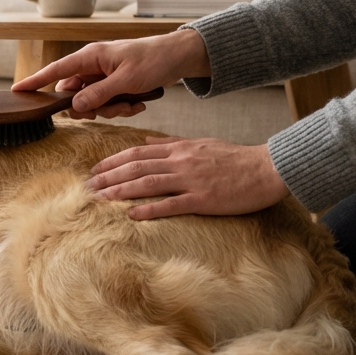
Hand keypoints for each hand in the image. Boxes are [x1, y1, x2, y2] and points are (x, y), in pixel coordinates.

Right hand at [11, 30, 211, 118]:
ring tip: (132, 103)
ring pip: (91, 102)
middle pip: (74, 94)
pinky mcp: (113, 84)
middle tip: (112, 108)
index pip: (56, 70)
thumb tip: (74, 106)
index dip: (35, 81)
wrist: (178, 57)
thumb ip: (99, 94)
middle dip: (91, 107)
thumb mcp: (126, 80)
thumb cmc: (153, 60)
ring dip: (111, 109)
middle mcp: (92, 66)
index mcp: (90, 57)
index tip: (17, 91)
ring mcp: (102, 76)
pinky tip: (138, 103)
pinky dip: (121, 107)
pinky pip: (106, 103)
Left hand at [87, 137, 289, 218]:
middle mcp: (181, 162)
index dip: (113, 161)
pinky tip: (131, 214)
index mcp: (180, 149)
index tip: (95, 169)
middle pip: (136, 167)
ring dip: (121, 191)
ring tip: (100, 198)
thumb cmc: (235, 157)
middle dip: (109, 176)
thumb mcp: (201, 143)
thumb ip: (172, 142)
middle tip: (88, 186)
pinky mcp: (203, 199)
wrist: (267, 168)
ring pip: (148, 184)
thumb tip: (147, 140)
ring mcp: (191, 180)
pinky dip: (149, 209)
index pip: (138, 153)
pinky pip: (171, 204)